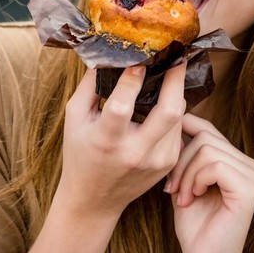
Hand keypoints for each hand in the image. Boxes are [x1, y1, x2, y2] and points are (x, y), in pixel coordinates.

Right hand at [56, 60, 187, 218]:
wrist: (94, 199)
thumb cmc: (81, 153)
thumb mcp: (75, 118)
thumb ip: (90, 85)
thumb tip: (109, 53)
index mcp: (106, 141)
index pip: (123, 106)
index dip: (133, 79)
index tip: (140, 57)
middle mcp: (135, 153)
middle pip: (168, 112)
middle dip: (175, 79)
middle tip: (176, 55)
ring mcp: (157, 160)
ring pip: (178, 116)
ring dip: (175, 91)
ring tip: (171, 70)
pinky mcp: (168, 162)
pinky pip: (177, 127)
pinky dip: (173, 109)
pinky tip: (166, 97)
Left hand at [166, 114, 253, 252]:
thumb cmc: (195, 226)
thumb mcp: (185, 181)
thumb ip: (183, 154)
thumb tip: (174, 123)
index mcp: (239, 161)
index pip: (207, 128)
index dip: (182, 138)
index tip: (169, 168)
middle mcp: (251, 165)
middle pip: (205, 135)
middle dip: (180, 161)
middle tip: (172, 189)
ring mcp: (253, 175)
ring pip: (207, 149)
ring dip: (185, 175)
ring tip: (182, 198)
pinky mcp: (249, 187)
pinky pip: (215, 165)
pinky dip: (196, 180)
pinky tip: (194, 198)